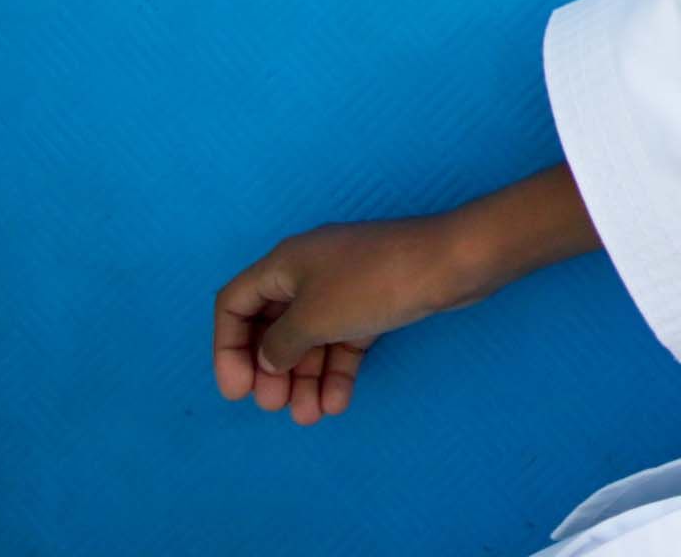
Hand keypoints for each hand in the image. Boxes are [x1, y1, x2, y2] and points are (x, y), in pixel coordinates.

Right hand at [211, 214, 492, 425]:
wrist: (454, 263)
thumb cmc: (373, 283)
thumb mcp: (313, 318)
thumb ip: (280, 343)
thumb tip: (268, 360)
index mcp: (284, 263)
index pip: (235, 304)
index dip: (227, 348)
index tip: (236, 390)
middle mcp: (310, 272)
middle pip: (272, 326)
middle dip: (271, 370)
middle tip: (275, 407)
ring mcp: (346, 288)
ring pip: (312, 339)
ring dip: (306, 379)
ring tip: (309, 417)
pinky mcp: (377, 303)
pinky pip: (345, 340)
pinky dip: (338, 370)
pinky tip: (337, 403)